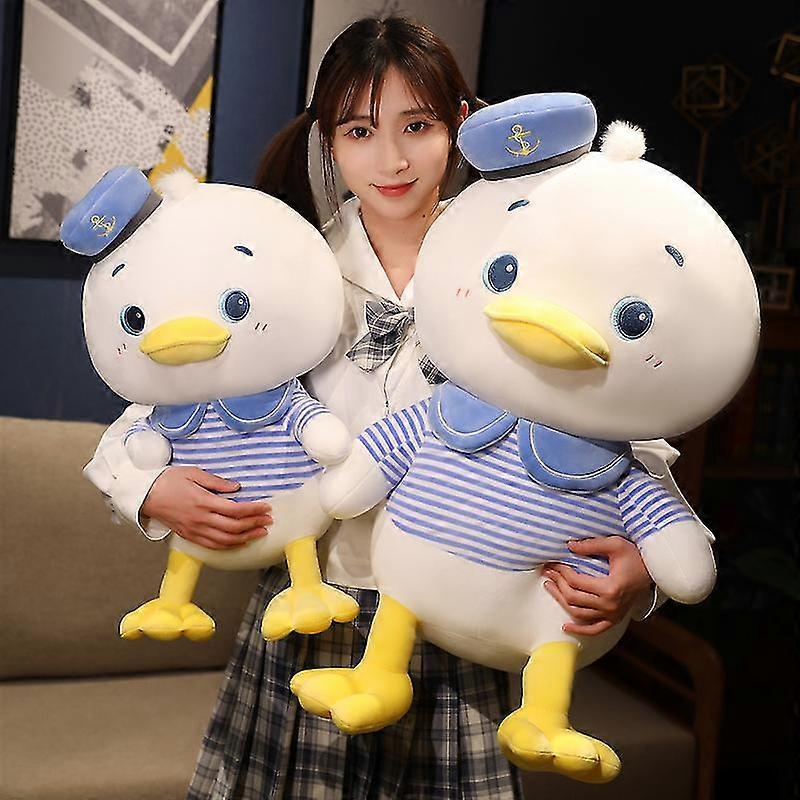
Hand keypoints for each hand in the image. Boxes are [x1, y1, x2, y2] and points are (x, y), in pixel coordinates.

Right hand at [142, 467, 272, 549]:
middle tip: (268, 520)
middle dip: (254, 524)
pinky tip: (240, 541)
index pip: (235, 509)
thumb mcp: (193, 473)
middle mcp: (200, 519)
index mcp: (203, 501)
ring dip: (246, 538)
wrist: (145, 495)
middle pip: (234, 527)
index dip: (254, 510)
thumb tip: (236, 487)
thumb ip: (216, 482)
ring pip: (225, 540)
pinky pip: (213, 545)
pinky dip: (229, 545)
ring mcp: (194, 530)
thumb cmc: (168, 481)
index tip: (266, 507)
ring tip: (260, 533)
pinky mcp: (189, 537)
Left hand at [542, 536, 653, 635]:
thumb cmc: (635, 556)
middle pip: (573, 598)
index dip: (561, 571)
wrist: (654, 570)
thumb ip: (591, 545)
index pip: (576, 582)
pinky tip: (565, 626)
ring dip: (561, 601)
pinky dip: (579, 630)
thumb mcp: (614, 544)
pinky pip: (595, 629)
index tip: (553, 563)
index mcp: (610, 588)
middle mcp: (610, 605)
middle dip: (557, 584)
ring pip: (578, 613)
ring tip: (550, 587)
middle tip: (547, 572)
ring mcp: (612, 615)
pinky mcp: (615, 619)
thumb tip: (569, 546)